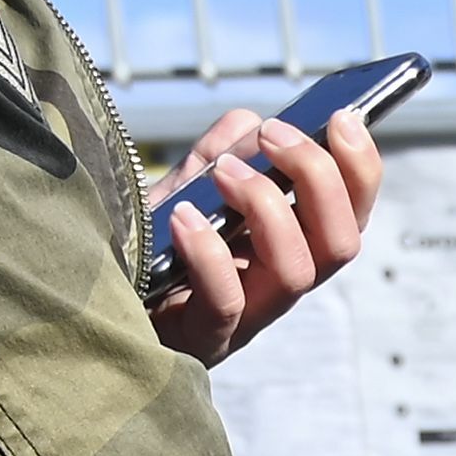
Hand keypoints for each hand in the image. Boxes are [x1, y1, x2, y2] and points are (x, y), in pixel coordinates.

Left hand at [147, 103, 384, 365]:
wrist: (95, 295)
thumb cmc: (146, 246)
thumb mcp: (185, 187)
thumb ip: (219, 153)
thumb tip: (250, 125)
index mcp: (288, 248)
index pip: (350, 216)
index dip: (360, 169)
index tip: (342, 118)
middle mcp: (278, 286)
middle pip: (340, 244)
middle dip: (318, 179)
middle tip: (272, 136)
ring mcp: (245, 319)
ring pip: (296, 272)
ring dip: (267, 207)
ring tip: (222, 173)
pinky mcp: (202, 337)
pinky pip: (226, 302)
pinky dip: (210, 253)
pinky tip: (182, 216)